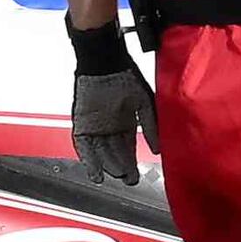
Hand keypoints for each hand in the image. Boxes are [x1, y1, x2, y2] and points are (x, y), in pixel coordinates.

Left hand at [70, 65, 153, 186]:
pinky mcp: (82, 122)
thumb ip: (151, 126)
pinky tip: (95, 172)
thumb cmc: (125, 75)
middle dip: (121, 167)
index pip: (128, 147)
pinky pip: (83, 145)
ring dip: (106, 165)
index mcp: (124, 121)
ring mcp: (95, 124)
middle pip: (115, 152)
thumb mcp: (145, 102)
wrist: (105, 61)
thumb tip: (158, 149)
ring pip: (100, 151)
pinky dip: (89, 159)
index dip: (132, 162)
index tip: (136, 176)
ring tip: (113, 177)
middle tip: (128, 180)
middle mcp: (110, 125)